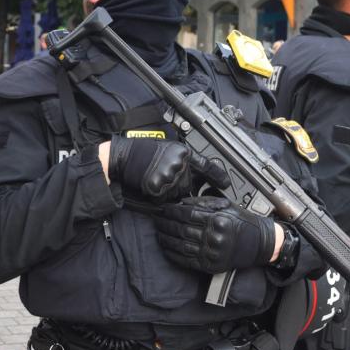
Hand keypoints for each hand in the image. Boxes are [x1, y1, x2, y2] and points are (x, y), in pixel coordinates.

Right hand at [105, 137, 229, 201]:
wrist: (123, 156)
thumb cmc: (142, 153)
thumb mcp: (168, 150)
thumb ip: (184, 161)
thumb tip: (198, 176)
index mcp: (184, 152)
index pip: (207, 167)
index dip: (218, 176)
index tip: (226, 184)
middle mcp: (180, 163)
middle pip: (189, 185)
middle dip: (179, 185)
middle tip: (163, 175)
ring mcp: (171, 176)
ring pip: (177, 193)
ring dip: (168, 191)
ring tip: (154, 177)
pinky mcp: (160, 186)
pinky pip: (164, 198)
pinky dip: (157, 195)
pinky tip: (149, 183)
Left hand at [154, 196, 275, 273]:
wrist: (261, 244)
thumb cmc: (243, 222)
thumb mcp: (227, 206)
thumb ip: (204, 202)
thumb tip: (181, 202)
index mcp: (218, 220)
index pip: (188, 214)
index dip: (172, 211)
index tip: (163, 208)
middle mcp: (215, 237)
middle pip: (182, 229)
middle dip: (165, 224)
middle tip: (156, 219)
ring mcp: (212, 253)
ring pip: (181, 245)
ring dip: (166, 239)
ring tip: (158, 232)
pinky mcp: (211, 265)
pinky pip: (186, 260)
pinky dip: (173, 254)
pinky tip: (165, 248)